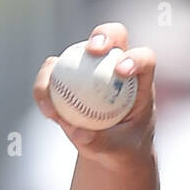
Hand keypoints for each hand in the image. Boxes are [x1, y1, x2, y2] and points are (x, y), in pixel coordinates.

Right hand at [32, 23, 157, 164]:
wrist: (111, 153)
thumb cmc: (126, 151)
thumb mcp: (120, 153)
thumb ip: (103, 143)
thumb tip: (78, 131)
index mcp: (140, 83)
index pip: (144, 60)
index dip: (135, 57)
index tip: (121, 71)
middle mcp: (116, 67)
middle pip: (113, 37)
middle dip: (103, 36)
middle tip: (93, 51)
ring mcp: (90, 68)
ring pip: (73, 52)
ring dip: (59, 68)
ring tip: (54, 104)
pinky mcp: (67, 76)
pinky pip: (51, 75)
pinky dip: (45, 90)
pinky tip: (48, 111)